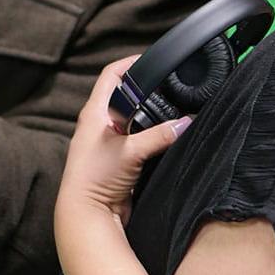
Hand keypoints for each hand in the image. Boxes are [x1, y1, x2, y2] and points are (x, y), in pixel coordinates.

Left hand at [56, 56, 190, 225]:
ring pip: (137, 119)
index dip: (130, 63)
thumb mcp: (129, 151)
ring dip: (154, 116)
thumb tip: (185, 123)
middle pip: (127, 96)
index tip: (152, 59)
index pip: (112, 76)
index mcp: (94, 113)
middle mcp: (101, 124)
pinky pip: (142, 140)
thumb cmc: (95, 178)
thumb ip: (158, 135)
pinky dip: (156, 136)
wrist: (89, 215)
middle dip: (148, 91)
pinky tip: (171, 136)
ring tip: (176, 109)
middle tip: (172, 86)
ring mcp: (111, 142)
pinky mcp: (122, 159)